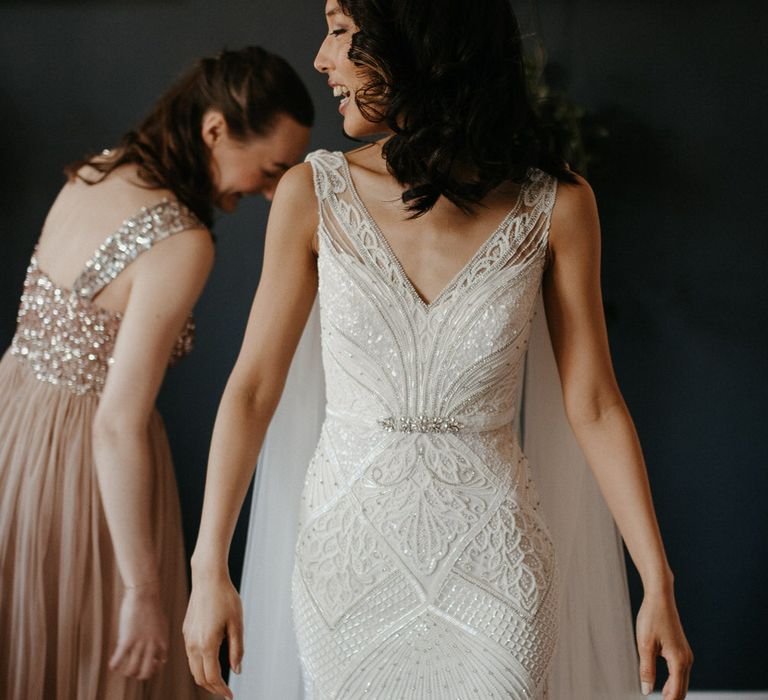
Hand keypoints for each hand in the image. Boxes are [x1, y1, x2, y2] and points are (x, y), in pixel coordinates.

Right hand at [109, 582, 168, 679]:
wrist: (145, 593)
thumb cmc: (152, 606)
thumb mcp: (162, 624)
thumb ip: (160, 640)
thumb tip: (162, 657)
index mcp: (162, 641)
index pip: (160, 664)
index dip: (153, 667)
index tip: (146, 663)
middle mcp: (152, 645)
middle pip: (146, 672)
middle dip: (139, 675)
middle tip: (133, 669)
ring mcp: (140, 643)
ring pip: (132, 670)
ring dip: (126, 672)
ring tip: (122, 666)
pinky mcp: (127, 639)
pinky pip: (118, 660)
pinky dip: (114, 665)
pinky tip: (112, 664)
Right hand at [183, 572, 243, 698]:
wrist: (208, 578)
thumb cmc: (225, 597)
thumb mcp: (237, 623)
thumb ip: (237, 649)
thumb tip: (237, 670)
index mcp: (207, 643)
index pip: (212, 677)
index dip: (221, 689)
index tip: (230, 695)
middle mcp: (193, 644)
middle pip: (199, 677)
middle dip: (212, 688)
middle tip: (225, 691)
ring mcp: (187, 638)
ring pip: (193, 667)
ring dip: (205, 677)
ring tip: (219, 681)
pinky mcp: (186, 631)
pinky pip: (191, 655)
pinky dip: (200, 665)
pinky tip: (211, 662)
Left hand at [636, 589, 692, 698]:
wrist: (660, 598)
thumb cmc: (652, 618)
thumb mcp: (645, 645)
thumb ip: (647, 670)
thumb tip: (647, 691)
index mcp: (679, 661)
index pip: (675, 692)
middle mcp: (686, 660)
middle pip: (681, 690)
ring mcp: (686, 655)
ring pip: (682, 683)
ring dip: (673, 693)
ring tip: (662, 699)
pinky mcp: (681, 651)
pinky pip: (680, 673)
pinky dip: (674, 684)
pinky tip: (665, 687)